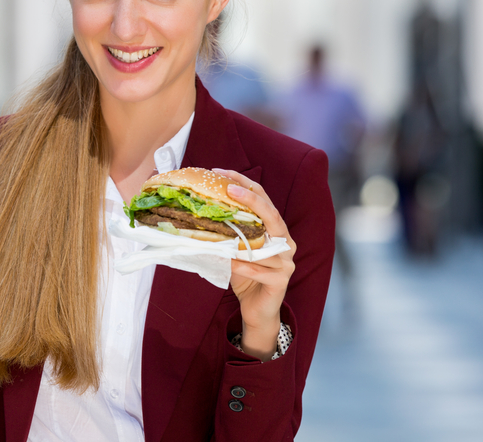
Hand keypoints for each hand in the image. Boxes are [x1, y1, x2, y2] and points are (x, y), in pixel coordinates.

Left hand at [213, 169, 296, 361]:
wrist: (258, 309)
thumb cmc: (245, 275)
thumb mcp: (235, 249)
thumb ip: (227, 232)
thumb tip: (196, 211)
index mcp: (275, 229)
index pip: (263, 198)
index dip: (244, 184)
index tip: (222, 172)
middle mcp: (285, 241)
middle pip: (271, 214)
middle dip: (250, 199)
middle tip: (229, 190)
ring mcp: (286, 261)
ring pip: (266, 244)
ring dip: (242, 237)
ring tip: (222, 227)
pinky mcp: (281, 280)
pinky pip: (260, 269)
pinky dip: (242, 265)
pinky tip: (227, 261)